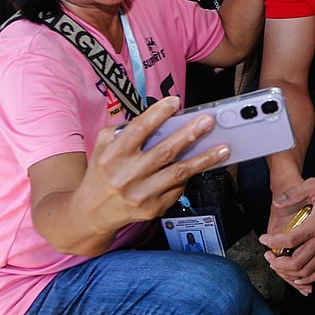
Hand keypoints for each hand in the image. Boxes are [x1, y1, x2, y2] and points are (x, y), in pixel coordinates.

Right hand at [72, 96, 230, 232]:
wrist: (91, 213)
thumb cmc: (102, 173)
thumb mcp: (103, 146)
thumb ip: (125, 130)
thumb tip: (159, 118)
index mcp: (113, 155)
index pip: (138, 130)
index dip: (158, 114)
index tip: (175, 101)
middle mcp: (126, 175)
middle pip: (164, 152)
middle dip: (189, 134)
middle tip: (208, 121)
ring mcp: (141, 194)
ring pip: (179, 173)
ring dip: (204, 160)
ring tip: (223, 149)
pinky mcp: (152, 209)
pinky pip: (178, 188)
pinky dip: (189, 176)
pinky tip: (201, 166)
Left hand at [259, 176, 314, 294]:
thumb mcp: (313, 184)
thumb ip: (294, 194)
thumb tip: (277, 203)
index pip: (290, 240)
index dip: (273, 242)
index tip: (263, 239)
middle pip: (297, 262)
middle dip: (278, 263)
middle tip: (268, 255)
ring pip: (307, 271)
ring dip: (289, 273)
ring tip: (278, 265)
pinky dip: (307, 279)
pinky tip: (297, 277)